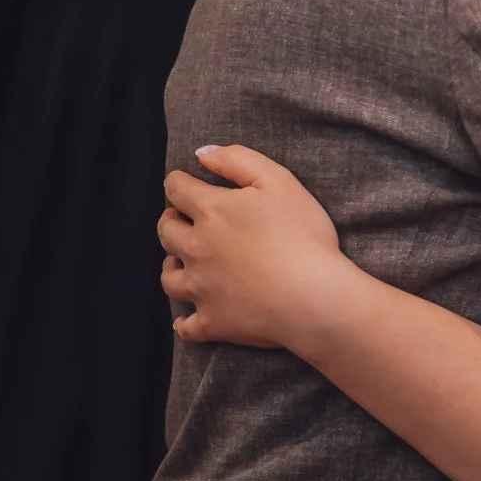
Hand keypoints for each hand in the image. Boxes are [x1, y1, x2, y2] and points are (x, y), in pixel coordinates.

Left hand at [158, 145, 366, 351]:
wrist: (315, 296)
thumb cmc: (303, 236)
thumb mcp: (278, 180)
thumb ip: (237, 160)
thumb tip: (202, 154)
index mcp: (211, 212)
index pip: (177, 190)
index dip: (179, 183)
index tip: (184, 183)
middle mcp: (196, 249)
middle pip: (166, 232)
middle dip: (171, 221)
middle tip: (182, 219)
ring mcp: (201, 289)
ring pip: (169, 277)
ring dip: (171, 266)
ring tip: (181, 263)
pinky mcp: (212, 322)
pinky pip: (187, 326)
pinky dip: (184, 321)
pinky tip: (187, 317)